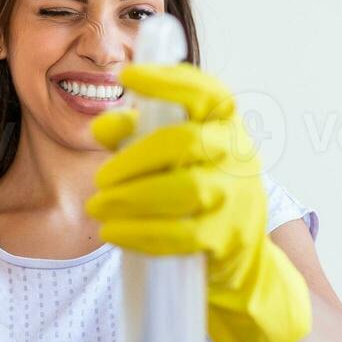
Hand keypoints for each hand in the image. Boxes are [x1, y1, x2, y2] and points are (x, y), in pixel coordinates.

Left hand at [85, 63, 311, 341]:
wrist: (243, 266)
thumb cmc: (198, 201)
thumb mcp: (172, 162)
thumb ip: (137, 137)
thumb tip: (102, 125)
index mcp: (226, 128)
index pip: (207, 91)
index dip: (168, 80)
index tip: (127, 75)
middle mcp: (240, 157)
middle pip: (186, 141)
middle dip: (133, 158)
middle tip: (100, 179)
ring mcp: (239, 200)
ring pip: (185, 189)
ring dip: (131, 197)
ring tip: (99, 207)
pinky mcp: (230, 240)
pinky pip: (182, 234)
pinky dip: (140, 232)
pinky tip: (114, 232)